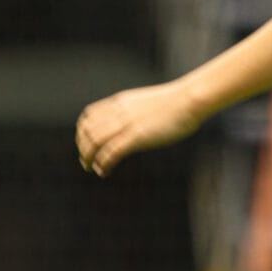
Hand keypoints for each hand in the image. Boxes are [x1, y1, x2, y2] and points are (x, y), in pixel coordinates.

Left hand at [77, 80, 203, 176]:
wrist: (189, 99)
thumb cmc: (176, 103)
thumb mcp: (148, 103)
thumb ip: (137, 111)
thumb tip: (137, 122)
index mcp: (120, 102)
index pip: (89, 115)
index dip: (82, 132)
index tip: (85, 144)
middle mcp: (119, 112)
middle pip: (88, 131)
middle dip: (83, 148)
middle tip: (86, 162)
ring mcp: (127, 123)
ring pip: (95, 142)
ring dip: (89, 157)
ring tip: (92, 168)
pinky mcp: (137, 136)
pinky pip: (111, 152)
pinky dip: (103, 163)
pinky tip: (104, 171)